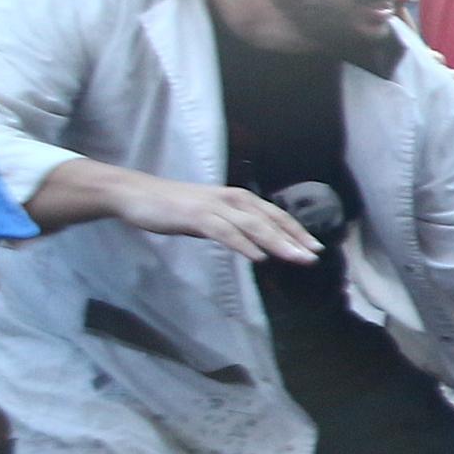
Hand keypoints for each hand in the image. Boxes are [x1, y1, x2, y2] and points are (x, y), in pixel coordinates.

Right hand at [120, 176, 322, 264]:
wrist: (136, 194)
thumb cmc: (174, 207)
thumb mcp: (211, 216)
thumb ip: (234, 227)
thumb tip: (256, 244)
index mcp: (238, 198)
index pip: (275, 215)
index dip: (297, 231)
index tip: (317, 247)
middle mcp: (231, 199)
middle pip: (270, 221)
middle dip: (295, 239)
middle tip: (316, 257)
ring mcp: (214, 207)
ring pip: (253, 226)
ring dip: (278, 243)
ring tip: (297, 259)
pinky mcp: (196, 216)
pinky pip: (225, 232)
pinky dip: (244, 245)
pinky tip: (259, 258)